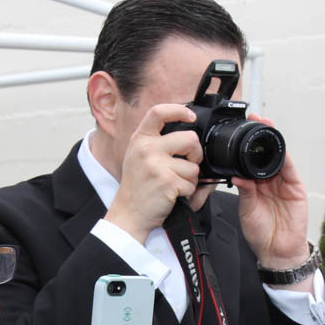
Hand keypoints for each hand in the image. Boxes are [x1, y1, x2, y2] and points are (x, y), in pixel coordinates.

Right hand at [105, 104, 206, 243]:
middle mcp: (147, 149)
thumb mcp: (139, 157)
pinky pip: (192, 184)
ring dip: (191, 179)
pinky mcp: (167, 181)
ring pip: (194, 166)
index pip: (159, 112)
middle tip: (189, 164)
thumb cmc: (137, 188)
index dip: (179, 110)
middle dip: (196, 153)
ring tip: (175, 185)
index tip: (191, 117)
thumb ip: (158, 143)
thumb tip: (191, 134)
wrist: (128, 214)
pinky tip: (174, 195)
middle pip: (189, 138)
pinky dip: (188, 193)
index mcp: (140, 139)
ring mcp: (156, 165)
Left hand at [230, 114, 310, 276]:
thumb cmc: (260, 233)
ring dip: (273, 141)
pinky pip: (290, 169)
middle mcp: (269, 180)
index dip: (247, 144)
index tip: (241, 129)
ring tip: (266, 125)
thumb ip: (244, 191)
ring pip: (279, 156)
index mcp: (255, 184)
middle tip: (255, 118)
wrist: (276, 251)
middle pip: (266, 153)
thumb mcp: (246, 210)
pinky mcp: (295, 188)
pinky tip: (278, 148)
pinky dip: (284, 158)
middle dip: (262, 135)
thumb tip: (237, 175)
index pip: (251, 159)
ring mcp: (283, 183)